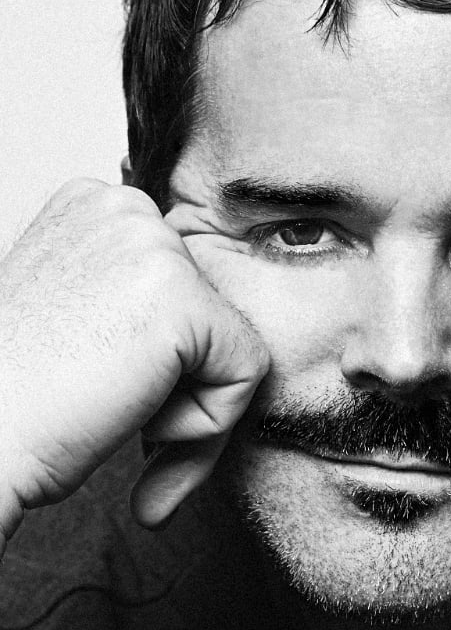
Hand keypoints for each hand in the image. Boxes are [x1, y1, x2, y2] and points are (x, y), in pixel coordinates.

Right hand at [0, 179, 268, 546]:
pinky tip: (132, 416)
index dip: (158, 354)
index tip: (100, 379)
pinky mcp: (183, 300)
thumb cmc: (13, 397)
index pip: (188, 285)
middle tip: (103, 399)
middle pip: (215, 312)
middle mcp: (126, 208)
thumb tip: (191, 328)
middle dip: (177, 378)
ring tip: (109, 403)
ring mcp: (154, 247)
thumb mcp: (74, 317)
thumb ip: (134, 302)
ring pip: (235, 345)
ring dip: (184, 403)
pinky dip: (205, 423)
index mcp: (95, 206)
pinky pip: (247, 374)